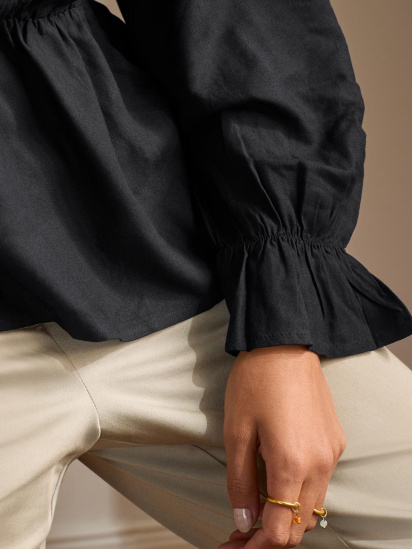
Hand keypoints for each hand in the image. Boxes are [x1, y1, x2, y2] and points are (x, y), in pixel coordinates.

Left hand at [218, 345, 345, 547]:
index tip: (234, 545)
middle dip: (270, 538)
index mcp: (291, 464)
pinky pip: (320, 482)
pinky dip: (299, 494)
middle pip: (299, 526)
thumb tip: (244, 522)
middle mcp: (320, 464)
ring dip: (286, 517)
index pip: (280, 531)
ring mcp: (332, 453)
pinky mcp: (335, 441)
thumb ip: (240, 483)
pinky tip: (276, 482)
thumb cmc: (255, 382)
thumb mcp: (236, 432)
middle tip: (240, 534)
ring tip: (256, 511)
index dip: (255, 547)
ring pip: (312, 507)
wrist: (284, 344)